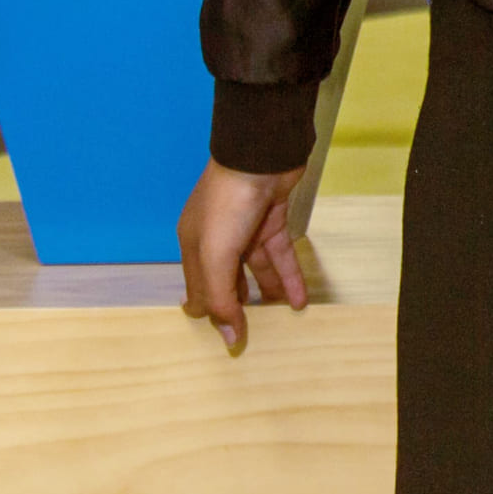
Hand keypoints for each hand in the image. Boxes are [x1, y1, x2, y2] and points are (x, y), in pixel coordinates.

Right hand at [180, 160, 308, 354]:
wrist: (261, 155)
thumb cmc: (229, 202)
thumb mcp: (216, 254)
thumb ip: (220, 296)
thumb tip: (228, 336)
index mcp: (193, 244)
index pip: (200, 289)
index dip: (211, 312)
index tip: (227, 339)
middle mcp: (217, 238)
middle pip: (227, 280)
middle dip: (238, 305)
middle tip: (254, 333)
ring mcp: (246, 228)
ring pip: (257, 269)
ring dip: (269, 292)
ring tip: (283, 319)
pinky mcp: (272, 219)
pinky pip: (280, 255)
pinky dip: (289, 277)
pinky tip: (299, 300)